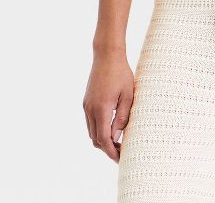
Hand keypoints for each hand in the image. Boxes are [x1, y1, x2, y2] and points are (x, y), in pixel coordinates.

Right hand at [83, 49, 134, 163]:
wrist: (107, 55)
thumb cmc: (121, 73)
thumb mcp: (128, 95)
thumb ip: (122, 117)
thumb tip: (117, 137)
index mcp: (101, 109)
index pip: (103, 139)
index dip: (111, 152)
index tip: (120, 159)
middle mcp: (90, 109)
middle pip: (95, 139)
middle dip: (107, 148)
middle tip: (121, 152)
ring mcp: (86, 105)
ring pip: (91, 131)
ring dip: (102, 139)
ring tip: (118, 142)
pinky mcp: (86, 101)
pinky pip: (90, 122)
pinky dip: (98, 129)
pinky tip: (110, 128)